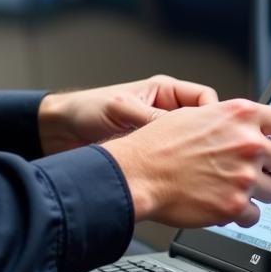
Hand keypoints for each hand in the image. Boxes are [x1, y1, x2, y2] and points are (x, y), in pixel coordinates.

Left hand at [38, 74, 218, 154]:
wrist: (57, 134)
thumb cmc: (85, 110)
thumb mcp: (120, 108)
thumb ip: (150, 119)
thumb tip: (180, 130)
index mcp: (164, 91)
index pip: (204, 99)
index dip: (212, 115)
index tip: (213, 132)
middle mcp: (165, 112)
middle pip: (201, 125)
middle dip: (206, 140)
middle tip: (208, 156)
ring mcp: (158, 135)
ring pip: (190, 146)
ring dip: (190, 158)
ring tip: (190, 170)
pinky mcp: (149, 156)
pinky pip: (173, 163)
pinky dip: (177, 171)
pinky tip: (176, 180)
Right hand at [104, 99, 270, 228]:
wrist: (138, 173)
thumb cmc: (159, 144)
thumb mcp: (199, 114)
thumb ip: (232, 120)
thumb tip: (254, 127)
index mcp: (241, 115)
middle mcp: (248, 143)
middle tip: (268, 174)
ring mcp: (244, 176)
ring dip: (259, 194)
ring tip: (236, 189)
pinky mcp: (234, 205)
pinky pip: (256, 216)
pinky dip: (243, 214)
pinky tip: (226, 204)